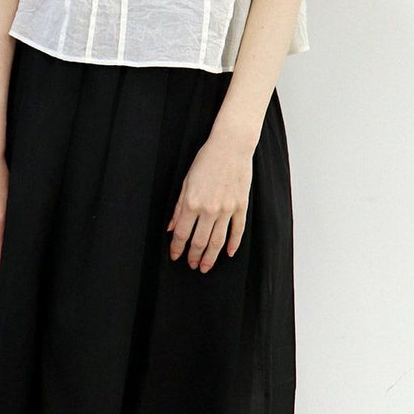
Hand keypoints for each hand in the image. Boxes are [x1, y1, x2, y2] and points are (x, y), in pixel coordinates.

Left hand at [166, 133, 252, 271]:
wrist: (230, 146)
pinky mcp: (241, 206)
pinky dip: (233, 244)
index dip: (177, 248)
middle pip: (200, 242)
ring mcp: (227, 209)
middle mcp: (209, 210)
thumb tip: (171, 228)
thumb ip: (179, 208)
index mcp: (192, 203)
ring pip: (218, 241)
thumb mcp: (186, 182)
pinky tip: (229, 253)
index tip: (175, 255)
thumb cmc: (206, 160)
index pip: (182, 234)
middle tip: (191, 265)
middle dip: (194, 257)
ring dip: (210, 257)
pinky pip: (238, 230)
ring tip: (205, 266)